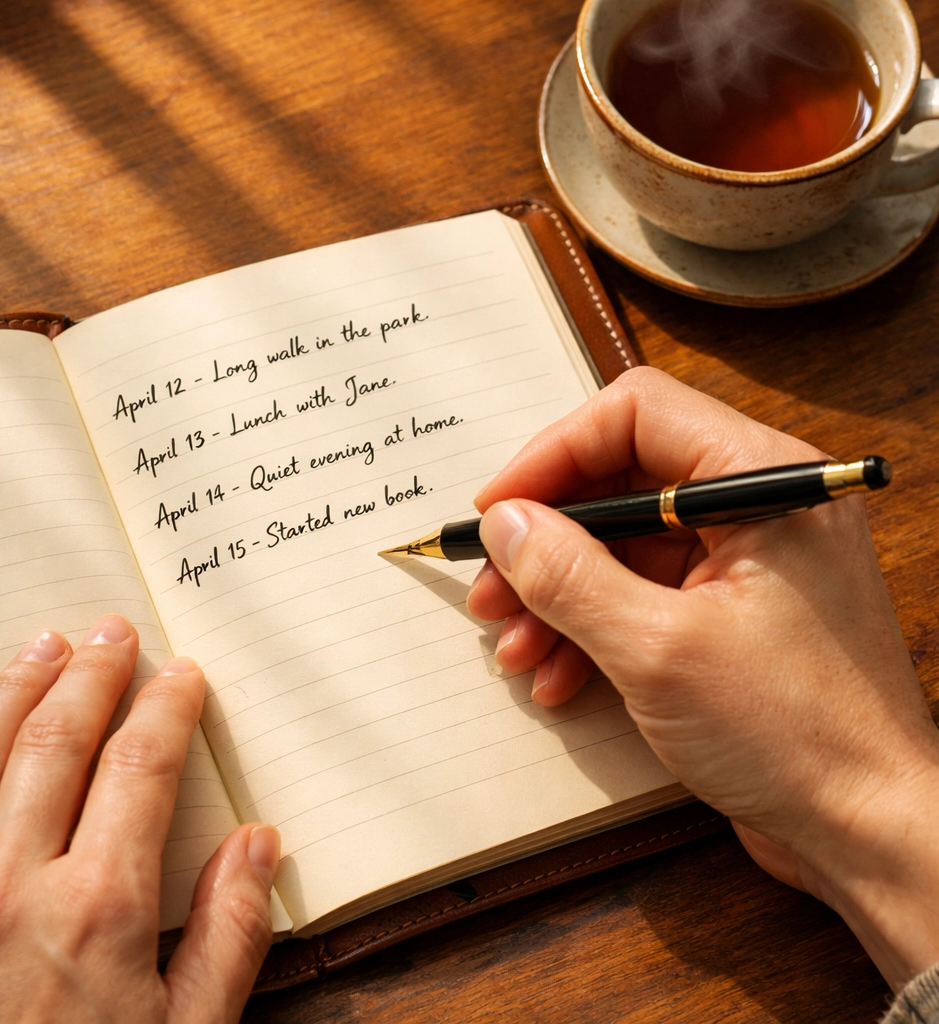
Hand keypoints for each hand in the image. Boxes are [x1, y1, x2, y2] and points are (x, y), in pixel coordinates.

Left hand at [0, 614, 278, 1023]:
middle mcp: (14, 887)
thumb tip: (259, 842)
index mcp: (98, 907)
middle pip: (59, 742)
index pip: (140, 767)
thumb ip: (231, 931)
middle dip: (93, 674)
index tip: (183, 676)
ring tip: (46, 644)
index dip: (167, 708)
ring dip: (17, 690)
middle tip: (114, 631)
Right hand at [467, 367, 938, 989]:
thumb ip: (569, 576)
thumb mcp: (658, 650)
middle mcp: (756, 505)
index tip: (497, 509)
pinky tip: (554, 674)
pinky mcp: (726, 609)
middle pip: (619, 481)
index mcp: (763, 480)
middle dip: (546, 539)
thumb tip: (505, 523)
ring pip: (621, 543)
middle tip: (490, 585)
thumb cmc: (796, 735)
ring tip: (513, 645)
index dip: (553, 454)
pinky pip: (639, 592)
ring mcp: (742, 559)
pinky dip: (589, 626)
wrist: (867, 831)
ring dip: (556, 592)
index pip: (635, 415)